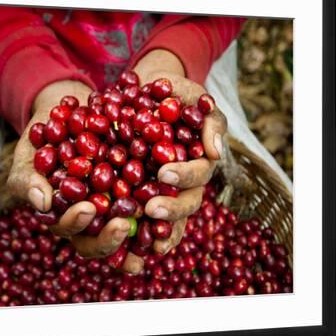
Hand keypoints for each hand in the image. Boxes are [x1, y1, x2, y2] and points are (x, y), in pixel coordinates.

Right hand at [6, 80, 143, 272]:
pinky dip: (160, 205)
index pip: (69, 230)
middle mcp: (90, 220)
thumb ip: (29, 180)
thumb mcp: (29, 156)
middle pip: (99, 241)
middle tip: (123, 225)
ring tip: (155, 232)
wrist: (66, 115)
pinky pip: (149, 202)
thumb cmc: (41, 140)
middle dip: (110, 239)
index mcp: (62, 216)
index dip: (77, 225)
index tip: (88, 209)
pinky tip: (172, 198)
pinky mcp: (135, 190)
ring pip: (127, 229)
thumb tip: (42, 203)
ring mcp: (113, 207)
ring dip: (142, 235)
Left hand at [133, 50, 226, 253]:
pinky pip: (139, 215)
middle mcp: (183, 182)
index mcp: (198, 162)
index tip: (164, 173)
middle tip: (151, 210)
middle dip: (171, 209)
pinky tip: (120, 237)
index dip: (184, 176)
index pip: (198, 174)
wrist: (146, 93)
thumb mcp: (195, 98)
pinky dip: (134, 230)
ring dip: (156, 230)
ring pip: (167, 218)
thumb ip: (210, 121)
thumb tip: (215, 152)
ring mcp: (162, 190)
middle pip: (185, 203)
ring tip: (144, 242)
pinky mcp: (139, 192)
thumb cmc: (175, 94)